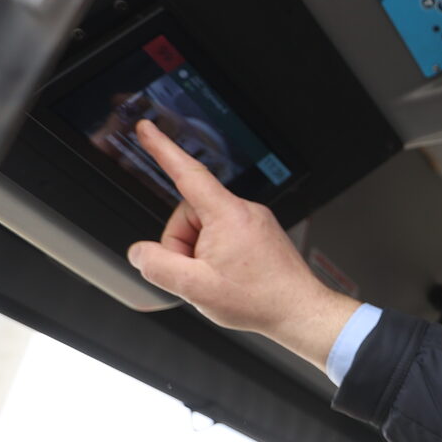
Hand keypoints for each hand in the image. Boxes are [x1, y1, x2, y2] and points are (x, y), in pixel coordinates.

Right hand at [126, 119, 358, 369]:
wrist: (300, 312)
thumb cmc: (260, 300)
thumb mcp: (196, 288)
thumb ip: (158, 266)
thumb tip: (140, 253)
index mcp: (228, 215)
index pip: (188, 173)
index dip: (163, 149)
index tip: (148, 130)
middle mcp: (244, 211)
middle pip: (189, 214)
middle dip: (182, 245)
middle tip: (198, 275)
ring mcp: (254, 222)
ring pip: (204, 229)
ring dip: (200, 254)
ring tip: (219, 279)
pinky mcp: (260, 233)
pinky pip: (223, 236)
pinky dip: (216, 256)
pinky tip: (230, 278)